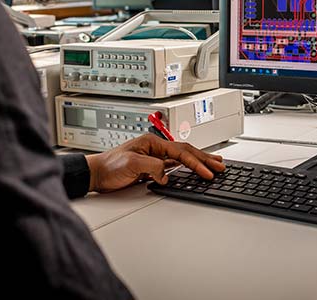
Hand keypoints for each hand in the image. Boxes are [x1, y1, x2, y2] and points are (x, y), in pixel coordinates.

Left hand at [85, 133, 225, 192]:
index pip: (180, 152)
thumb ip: (152, 167)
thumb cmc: (109, 166)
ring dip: (199, 161)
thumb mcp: (131, 164)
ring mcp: (155, 157)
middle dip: (204, 159)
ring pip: (183, 158)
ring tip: (214, 163)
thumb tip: (166, 175)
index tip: (207, 172)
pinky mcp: (152, 167)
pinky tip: (195, 169)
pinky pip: (175, 165)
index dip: (195, 162)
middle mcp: (156, 148)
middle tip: (220, 165)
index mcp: (153, 142)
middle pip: (186, 151)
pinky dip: (188, 167)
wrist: (96, 174)